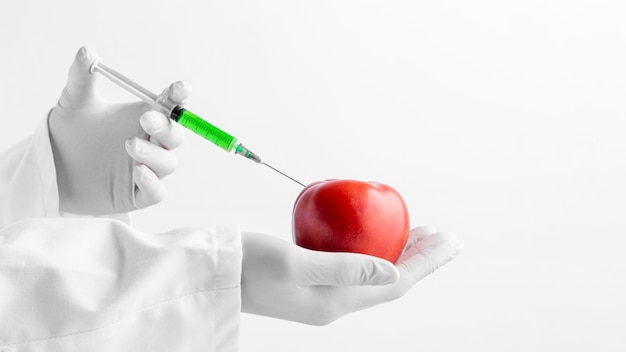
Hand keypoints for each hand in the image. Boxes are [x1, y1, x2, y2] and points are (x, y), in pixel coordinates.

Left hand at [49, 46, 190, 214]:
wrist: (53, 167)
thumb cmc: (71, 133)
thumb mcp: (75, 101)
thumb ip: (82, 76)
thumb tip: (86, 51)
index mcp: (144, 117)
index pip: (170, 106)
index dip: (179, 97)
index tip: (181, 88)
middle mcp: (151, 143)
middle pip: (175, 136)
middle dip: (166, 127)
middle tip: (146, 118)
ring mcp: (147, 169)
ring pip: (167, 163)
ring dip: (154, 154)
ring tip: (129, 145)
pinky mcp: (137, 194)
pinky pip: (156, 192)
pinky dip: (152, 182)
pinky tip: (138, 172)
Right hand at [241, 226, 461, 325]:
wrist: (216, 274)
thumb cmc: (248, 264)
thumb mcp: (294, 262)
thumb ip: (345, 268)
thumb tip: (394, 275)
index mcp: (336, 302)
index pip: (395, 284)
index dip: (426, 264)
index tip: (449, 242)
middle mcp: (335, 303)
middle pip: (391, 281)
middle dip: (420, 259)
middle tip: (444, 236)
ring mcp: (324, 295)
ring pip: (375, 274)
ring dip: (400, 254)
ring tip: (421, 234)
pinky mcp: (313, 283)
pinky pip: (356, 268)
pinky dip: (375, 252)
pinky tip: (377, 237)